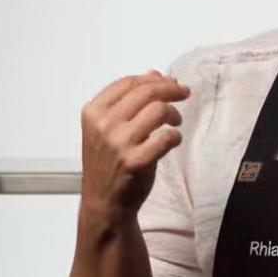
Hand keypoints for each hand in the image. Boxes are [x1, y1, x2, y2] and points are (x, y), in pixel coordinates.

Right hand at [80, 71, 191, 214]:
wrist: (104, 202)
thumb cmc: (109, 163)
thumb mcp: (109, 127)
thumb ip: (128, 100)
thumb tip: (154, 74)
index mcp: (93, 112)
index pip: (129, 83)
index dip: (154, 80)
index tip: (171, 82)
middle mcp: (103, 125)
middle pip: (146, 92)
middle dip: (171, 89)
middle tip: (184, 93)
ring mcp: (119, 143)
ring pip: (158, 110)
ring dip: (174, 114)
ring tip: (175, 122)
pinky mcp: (136, 161)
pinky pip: (166, 137)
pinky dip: (175, 136)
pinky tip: (172, 141)